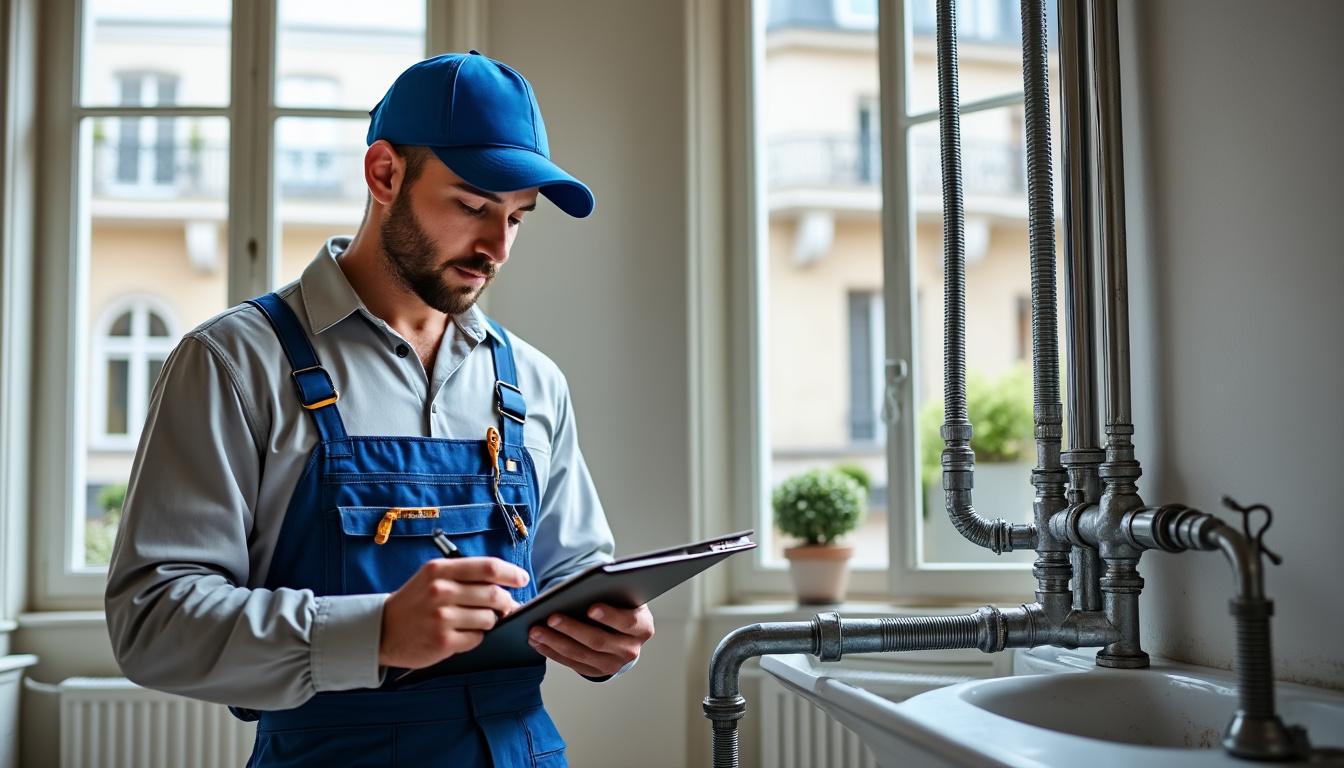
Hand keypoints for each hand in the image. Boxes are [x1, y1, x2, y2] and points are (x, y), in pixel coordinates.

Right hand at [378, 557, 527, 668]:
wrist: (382, 630)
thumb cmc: (415, 602)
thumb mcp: (433, 578)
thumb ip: (466, 577)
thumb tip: (505, 586)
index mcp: (440, 570)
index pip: (488, 567)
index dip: (511, 573)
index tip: (522, 579)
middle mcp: (440, 590)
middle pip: (493, 595)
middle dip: (505, 602)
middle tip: (505, 607)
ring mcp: (441, 617)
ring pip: (489, 618)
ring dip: (489, 621)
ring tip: (474, 621)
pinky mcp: (442, 641)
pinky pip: (477, 638)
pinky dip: (475, 637)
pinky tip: (461, 634)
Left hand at [527, 603, 654, 677]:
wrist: (624, 631)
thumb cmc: (621, 605)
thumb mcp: (623, 596)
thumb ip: (611, 591)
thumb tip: (583, 586)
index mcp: (642, 627)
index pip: (627, 622)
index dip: (610, 616)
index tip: (591, 608)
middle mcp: (630, 650)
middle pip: (599, 641)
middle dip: (572, 629)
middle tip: (551, 617)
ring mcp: (612, 664)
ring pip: (581, 654)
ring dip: (555, 642)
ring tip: (536, 630)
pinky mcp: (594, 672)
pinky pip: (570, 663)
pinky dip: (551, 652)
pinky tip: (537, 641)